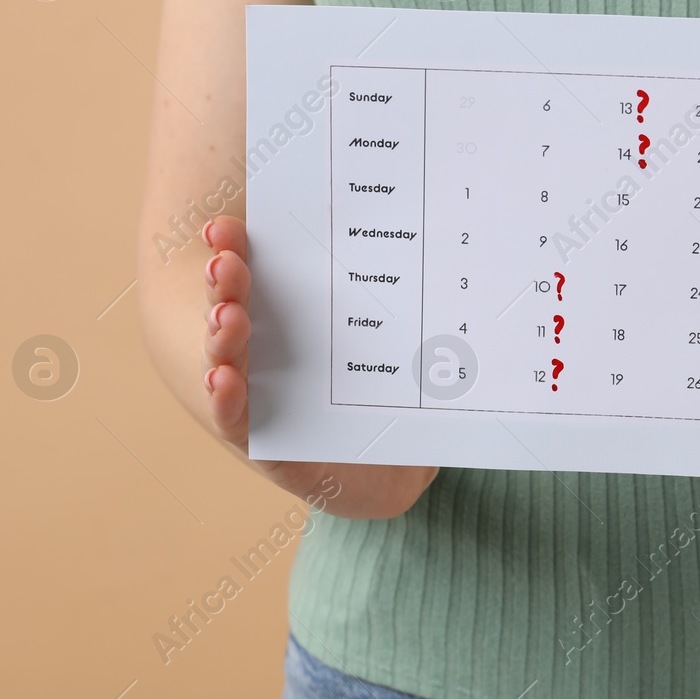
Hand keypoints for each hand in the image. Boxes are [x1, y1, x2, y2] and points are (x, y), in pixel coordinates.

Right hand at [202, 215, 437, 517]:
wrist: (380, 474)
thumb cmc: (387, 401)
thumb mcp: (414, 355)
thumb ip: (431, 319)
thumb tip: (478, 258)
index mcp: (298, 318)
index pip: (265, 274)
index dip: (240, 248)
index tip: (227, 224)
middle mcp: (270, 349)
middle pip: (240, 304)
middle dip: (228, 280)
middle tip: (227, 260)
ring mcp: (261, 393)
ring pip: (230, 356)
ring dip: (222, 333)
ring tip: (228, 315)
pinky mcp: (264, 442)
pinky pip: (238, 420)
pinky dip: (226, 400)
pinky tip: (223, 378)